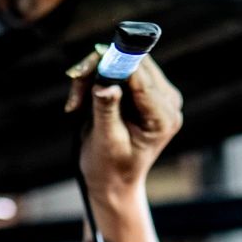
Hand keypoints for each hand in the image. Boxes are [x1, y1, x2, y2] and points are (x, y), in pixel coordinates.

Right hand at [63, 46, 183, 197]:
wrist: (112, 179)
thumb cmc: (110, 166)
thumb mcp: (107, 142)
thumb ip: (107, 111)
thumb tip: (105, 85)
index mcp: (162, 119)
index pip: (142, 81)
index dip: (115, 67)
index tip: (90, 62)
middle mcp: (166, 102)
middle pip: (134, 64)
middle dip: (100, 69)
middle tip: (74, 81)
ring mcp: (157, 93)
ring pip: (123, 62)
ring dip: (93, 74)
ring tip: (75, 104)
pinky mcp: (143, 88)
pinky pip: (118, 68)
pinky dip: (95, 79)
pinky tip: (81, 102)